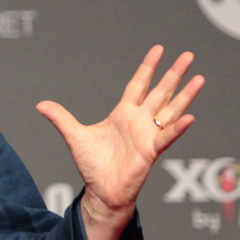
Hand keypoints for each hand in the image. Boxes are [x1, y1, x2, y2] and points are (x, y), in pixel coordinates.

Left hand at [35, 45, 203, 239]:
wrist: (101, 190)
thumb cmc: (93, 165)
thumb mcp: (75, 135)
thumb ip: (61, 118)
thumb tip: (40, 104)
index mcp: (124, 114)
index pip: (138, 85)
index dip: (148, 67)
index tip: (158, 49)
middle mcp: (140, 121)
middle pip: (161, 92)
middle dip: (174, 74)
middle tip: (188, 54)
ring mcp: (148, 135)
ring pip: (171, 110)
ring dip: (186, 95)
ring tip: (199, 78)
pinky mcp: (150, 151)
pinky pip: (166, 137)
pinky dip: (177, 128)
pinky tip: (190, 117)